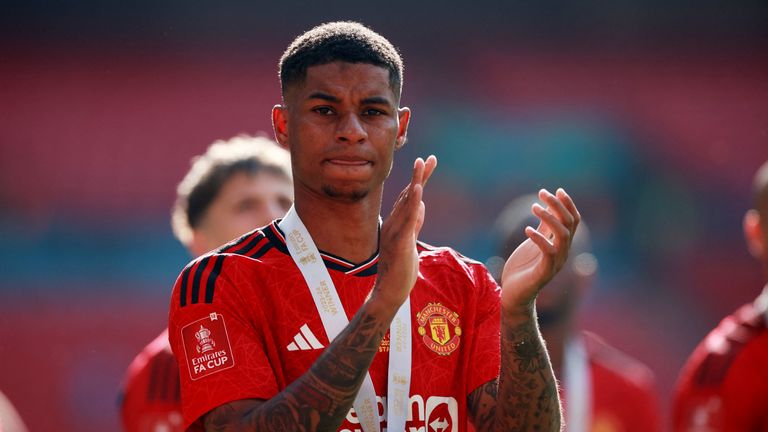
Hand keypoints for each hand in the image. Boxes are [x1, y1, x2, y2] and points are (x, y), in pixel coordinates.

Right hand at [371, 155, 436, 310]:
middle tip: (430, 158)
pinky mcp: (400, 242)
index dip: (419, 180)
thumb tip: (421, 206)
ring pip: (407, 202)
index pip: (409, 197)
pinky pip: (408, 219)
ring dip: (416, 182)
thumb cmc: (400, 271)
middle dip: (420, 175)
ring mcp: (395, 232)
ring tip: (423, 164)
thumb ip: (415, 224)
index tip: (428, 163)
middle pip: (408, 195)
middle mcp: (393, 224)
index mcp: (396, 224)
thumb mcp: (410, 242)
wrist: (389, 293)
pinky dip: (413, 203)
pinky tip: (418, 189)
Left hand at [500, 188, 579, 313]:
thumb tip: (548, 206)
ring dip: (549, 218)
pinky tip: (527, 229)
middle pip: (569, 224)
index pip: (573, 221)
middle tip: (542, 193)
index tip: (557, 190)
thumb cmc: (524, 267)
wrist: (515, 294)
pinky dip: (539, 238)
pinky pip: (548, 252)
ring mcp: (555, 263)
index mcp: (561, 244)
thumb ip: (544, 228)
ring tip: (534, 207)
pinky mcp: (544, 272)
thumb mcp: (534, 242)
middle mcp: (562, 252)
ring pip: (562, 236)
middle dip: (558, 205)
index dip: (568, 204)